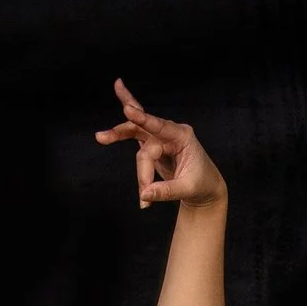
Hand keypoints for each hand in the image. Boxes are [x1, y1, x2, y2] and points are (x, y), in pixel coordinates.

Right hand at [94, 79, 223, 209]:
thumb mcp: (188, 189)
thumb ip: (166, 191)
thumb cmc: (201, 185)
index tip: (128, 110)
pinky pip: (133, 135)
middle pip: (144, 136)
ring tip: (101, 137)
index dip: (143, 119)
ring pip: (134, 132)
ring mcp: (159, 136)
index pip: (160, 127)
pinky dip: (119, 133)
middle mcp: (170, 132)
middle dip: (140, 162)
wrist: (206, 187)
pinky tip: (106, 127)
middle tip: (123, 161)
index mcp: (183, 136)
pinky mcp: (151, 144)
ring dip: (118, 136)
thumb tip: (145, 195)